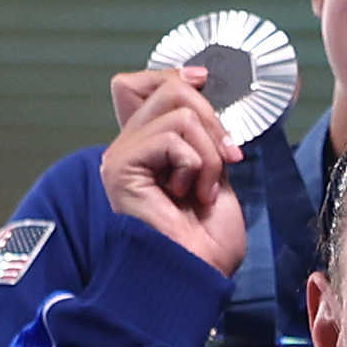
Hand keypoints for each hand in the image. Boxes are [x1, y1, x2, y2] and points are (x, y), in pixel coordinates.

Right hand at [97, 68, 252, 279]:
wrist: (197, 272)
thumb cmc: (206, 237)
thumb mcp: (213, 171)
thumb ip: (202, 134)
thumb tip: (202, 89)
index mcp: (146, 146)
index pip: (142, 83)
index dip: (175, 74)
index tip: (204, 79)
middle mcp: (127, 146)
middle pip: (168, 88)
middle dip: (212, 119)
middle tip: (226, 158)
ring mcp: (121, 155)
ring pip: (178, 111)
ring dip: (208, 151)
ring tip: (204, 187)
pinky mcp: (122, 166)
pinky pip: (172, 137)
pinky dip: (196, 164)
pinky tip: (190, 193)